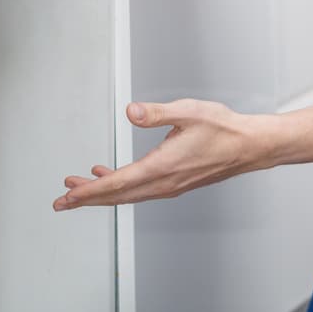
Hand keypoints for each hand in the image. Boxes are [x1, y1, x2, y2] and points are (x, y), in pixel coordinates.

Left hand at [52, 99, 273, 209]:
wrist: (250, 146)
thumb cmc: (224, 129)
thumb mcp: (188, 112)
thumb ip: (156, 113)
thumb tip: (130, 112)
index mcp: (162, 167)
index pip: (117, 184)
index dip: (89, 191)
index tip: (68, 196)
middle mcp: (164, 183)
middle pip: (117, 195)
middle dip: (87, 197)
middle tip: (63, 200)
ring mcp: (170, 186)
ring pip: (127, 194)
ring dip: (102, 192)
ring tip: (81, 186)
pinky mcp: (175, 183)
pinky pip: (140, 190)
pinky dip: (120, 186)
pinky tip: (114, 174)